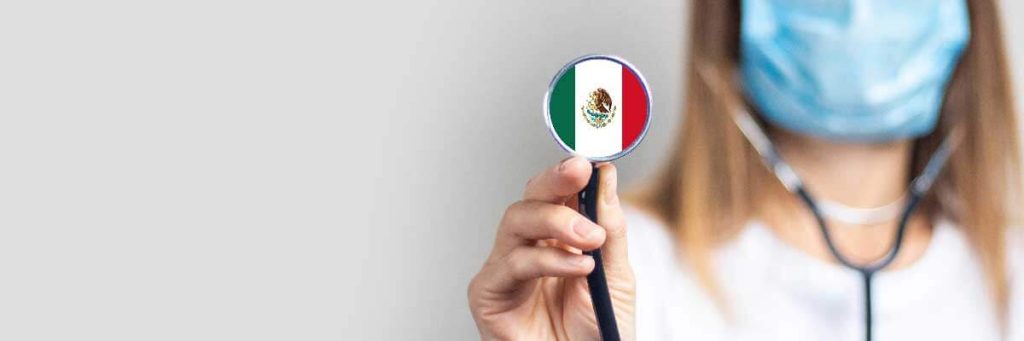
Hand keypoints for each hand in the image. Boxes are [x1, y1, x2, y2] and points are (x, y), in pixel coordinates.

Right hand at [468, 157, 634, 339]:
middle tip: (580, 171)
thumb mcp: (616, 276)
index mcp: (557, 239)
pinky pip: (511, 263)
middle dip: (555, 179)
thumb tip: (606, 176)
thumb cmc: (596, 335)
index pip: (557, 192)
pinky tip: (576, 267)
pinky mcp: (489, 294)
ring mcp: (506, 270)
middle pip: (530, 197)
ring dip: (556, 222)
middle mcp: (528, 248)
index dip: (569, 170)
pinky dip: (546, 260)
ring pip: (516, 220)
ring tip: (590, 240)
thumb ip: (610, 227)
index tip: (590, 154)